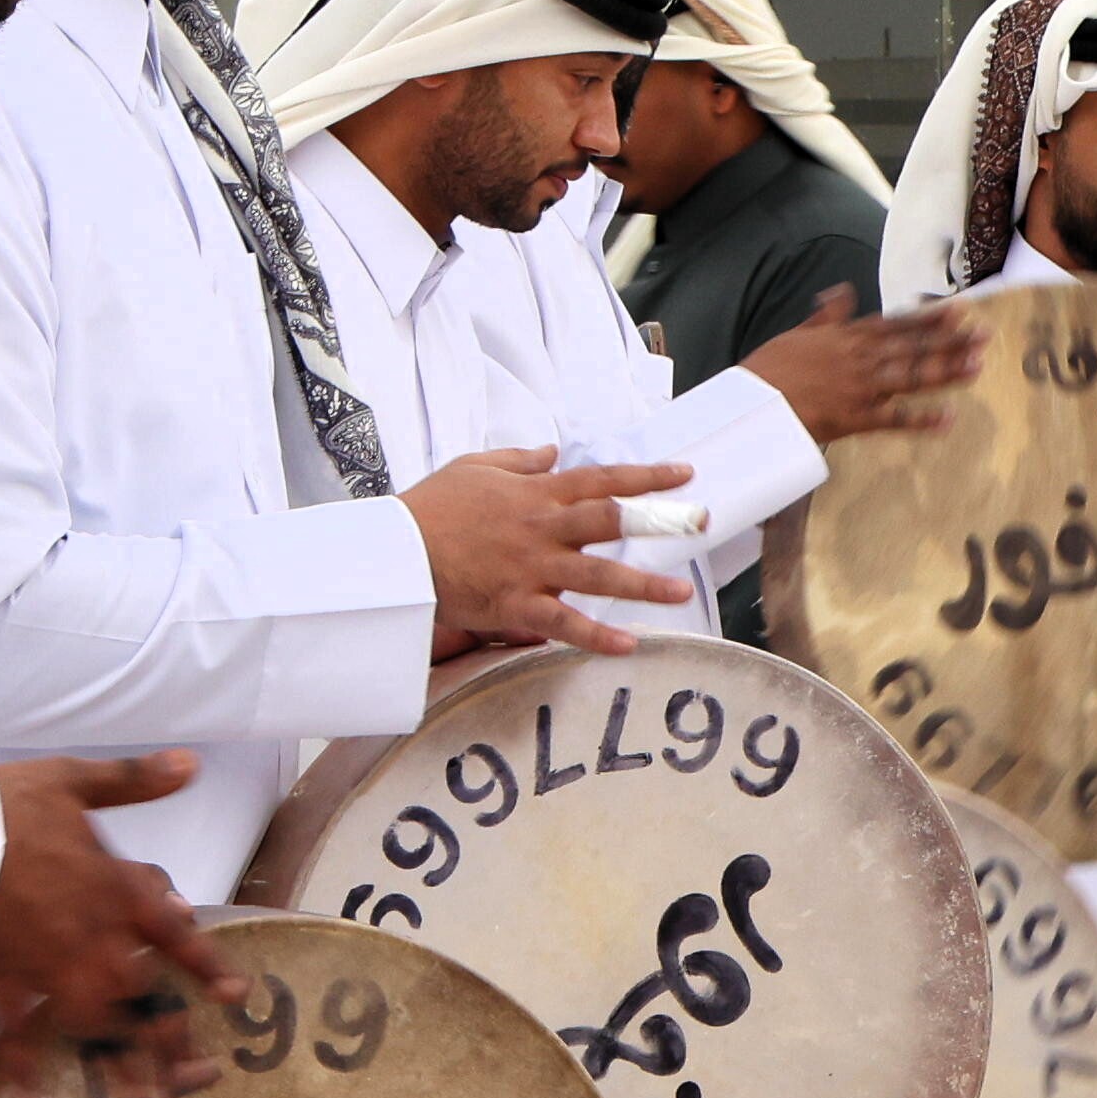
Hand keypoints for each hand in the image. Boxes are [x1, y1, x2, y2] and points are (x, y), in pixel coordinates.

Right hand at [0, 754, 240, 1097]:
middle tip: (196, 1074)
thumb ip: (134, 780)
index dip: (207, 965)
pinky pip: (12, 1029)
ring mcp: (41, 963)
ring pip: (91, 1021)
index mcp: (112, 886)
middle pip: (140, 994)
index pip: (173, 933)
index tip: (234, 996)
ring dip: (117, 1060)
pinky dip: (21, 1060)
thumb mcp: (72, 778)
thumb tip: (189, 765)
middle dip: (168, 1035)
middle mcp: (87, 933)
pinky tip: (31, 1089)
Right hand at [402, 449, 697, 656]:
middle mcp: (542, 529)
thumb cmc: (432, 506)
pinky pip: (562, 623)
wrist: (395, 551)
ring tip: (681, 593)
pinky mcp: (515, 605)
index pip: (602, 480)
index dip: (646, 476)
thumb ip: (520, 461)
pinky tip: (627, 646)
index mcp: (536, 493)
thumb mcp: (475, 467)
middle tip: (701, 523)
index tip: (684, 474)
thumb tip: (552, 451)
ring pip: (596, 574)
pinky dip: (595, 636)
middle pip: (611, 521)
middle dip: (659, 520)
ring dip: (642, 585)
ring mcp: (531, 568)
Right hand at [734, 292, 985, 445]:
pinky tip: (948, 418)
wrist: (753, 405)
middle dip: (951, 341)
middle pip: (913, 347)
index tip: (959, 311)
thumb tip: (842, 291)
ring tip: (976, 365)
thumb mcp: (799, 332)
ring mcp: (860, 388)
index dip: (930, 318)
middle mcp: (860, 358)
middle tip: (984, 335)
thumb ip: (828, 314)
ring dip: (946, 371)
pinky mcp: (855, 418)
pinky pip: (895, 419)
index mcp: (847, 337)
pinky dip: (921, 420)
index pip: (897, 324)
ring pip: (911, 377)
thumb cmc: (770, 369)